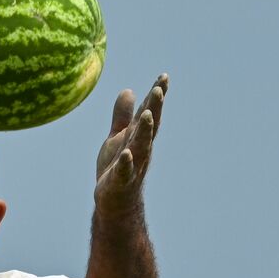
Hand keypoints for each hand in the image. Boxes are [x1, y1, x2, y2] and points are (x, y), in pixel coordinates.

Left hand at [95, 74, 167, 214]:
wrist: (114, 201)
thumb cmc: (118, 167)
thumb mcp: (118, 137)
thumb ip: (122, 116)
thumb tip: (129, 90)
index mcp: (138, 137)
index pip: (150, 113)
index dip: (156, 95)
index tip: (164, 76)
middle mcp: (140, 149)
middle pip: (149, 126)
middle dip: (155, 108)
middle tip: (159, 88)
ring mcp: (132, 165)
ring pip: (140, 146)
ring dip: (144, 131)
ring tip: (146, 114)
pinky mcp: (120, 181)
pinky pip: (124, 171)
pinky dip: (126, 163)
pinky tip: (126, 154)